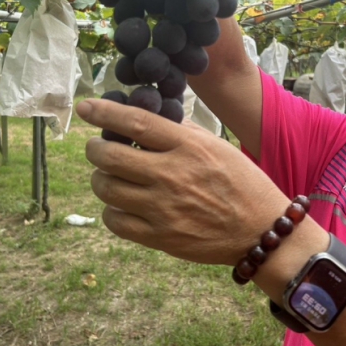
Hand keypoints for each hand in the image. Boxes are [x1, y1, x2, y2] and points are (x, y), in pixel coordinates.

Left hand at [76, 99, 289, 264]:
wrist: (260, 230)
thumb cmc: (240, 183)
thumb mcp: (216, 146)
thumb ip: (181, 131)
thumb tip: (147, 119)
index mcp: (188, 147)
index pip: (136, 123)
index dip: (105, 113)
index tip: (86, 107)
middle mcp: (172, 175)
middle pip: (110, 157)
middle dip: (95, 149)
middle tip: (98, 148)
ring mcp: (164, 209)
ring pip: (106, 189)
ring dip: (101, 179)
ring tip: (110, 177)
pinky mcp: (160, 237)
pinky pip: (116, 222)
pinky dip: (111, 211)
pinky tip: (120, 205)